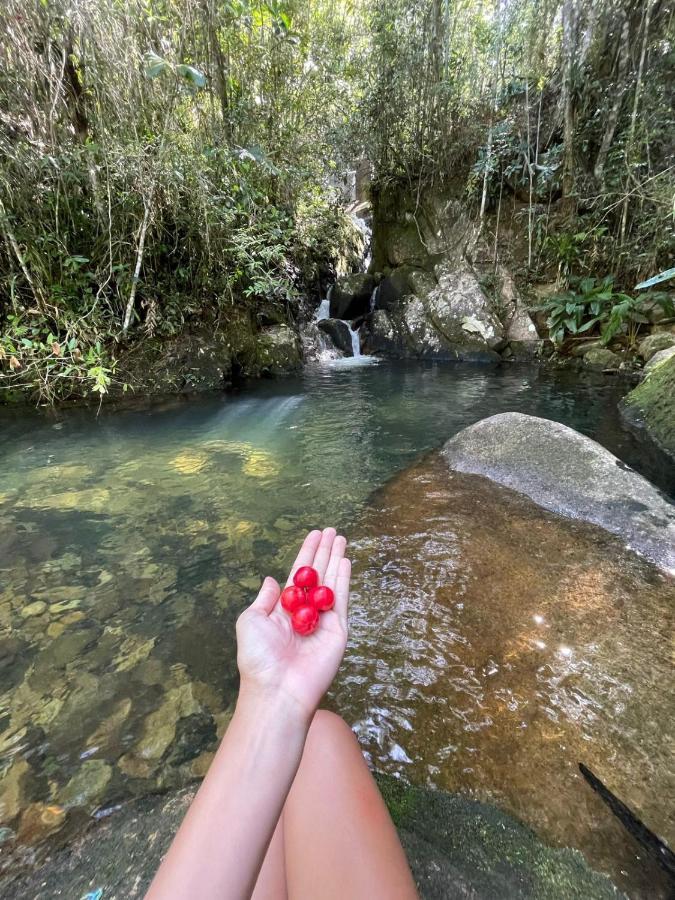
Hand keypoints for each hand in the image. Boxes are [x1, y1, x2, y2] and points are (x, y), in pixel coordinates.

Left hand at [236, 528, 350, 721]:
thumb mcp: (251, 621)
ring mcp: (323, 621)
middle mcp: (305, 613)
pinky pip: (341, 600)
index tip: (314, 535)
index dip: (306, 554)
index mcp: (284, 610)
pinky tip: (345, 560)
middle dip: (324, 551)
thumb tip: (272, 580)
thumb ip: (265, 598)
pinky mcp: (337, 630)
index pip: (298, 575)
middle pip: (318, 575)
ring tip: (340, 537)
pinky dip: (344, 579)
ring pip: (332, 582)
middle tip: (332, 530)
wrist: (278, 689)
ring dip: (336, 558)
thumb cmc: (258, 658)